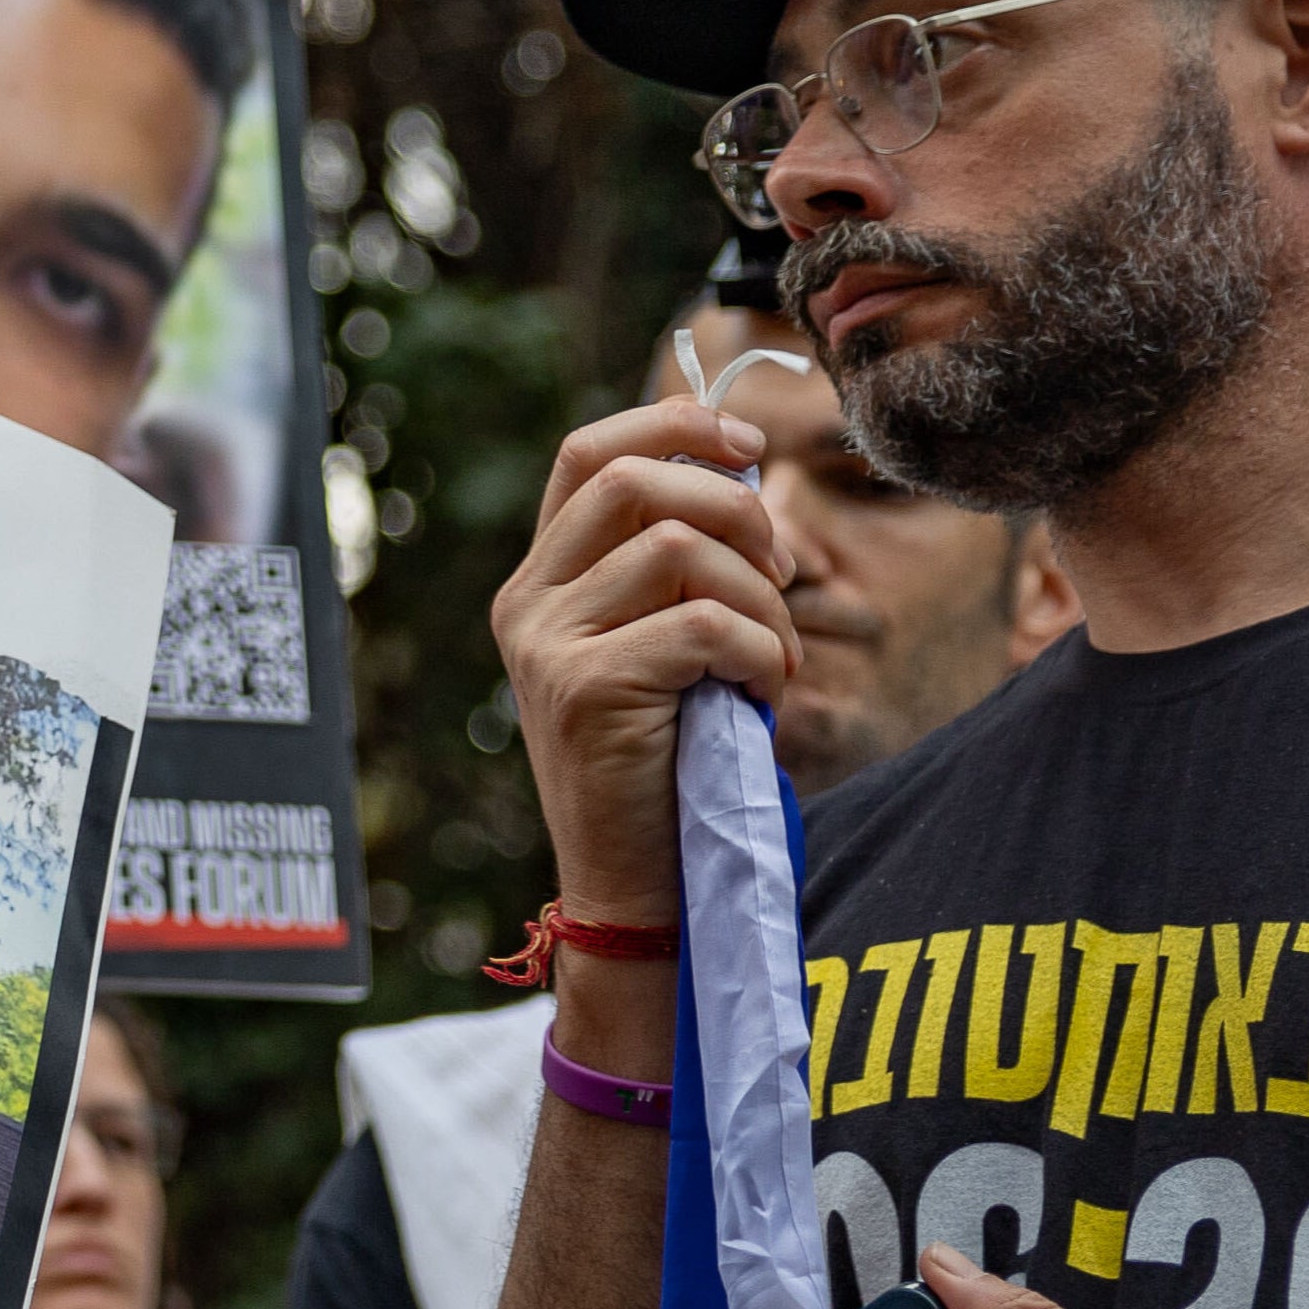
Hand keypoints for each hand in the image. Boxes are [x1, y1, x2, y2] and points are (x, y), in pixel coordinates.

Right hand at [487, 393, 790, 924]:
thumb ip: (675, 567)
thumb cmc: (667, 761)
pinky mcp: (586, 690)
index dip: (673, 425)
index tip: (748, 446)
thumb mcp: (660, 646)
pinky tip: (762, 696)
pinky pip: (704, 625)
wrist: (634, 882)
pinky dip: (759, 653)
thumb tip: (745, 471)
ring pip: (681, 549)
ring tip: (772, 658)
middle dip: (738, 510)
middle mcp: (527, 604)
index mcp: (539, 582)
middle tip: (781, 574)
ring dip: (761, 597)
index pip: (587, 453)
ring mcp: (547, 646)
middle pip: (636, 483)